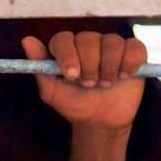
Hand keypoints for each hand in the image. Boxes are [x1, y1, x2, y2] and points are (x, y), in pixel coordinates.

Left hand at [22, 31, 147, 134]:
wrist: (100, 122)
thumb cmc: (75, 105)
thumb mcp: (53, 92)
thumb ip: (40, 67)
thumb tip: (27, 40)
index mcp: (68, 50)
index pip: (64, 38)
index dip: (67, 54)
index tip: (72, 76)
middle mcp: (89, 44)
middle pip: (88, 38)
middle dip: (89, 65)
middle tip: (89, 84)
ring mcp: (111, 47)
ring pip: (111, 42)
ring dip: (108, 67)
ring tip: (105, 84)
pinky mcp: (132, 53)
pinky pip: (133, 47)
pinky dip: (129, 62)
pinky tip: (124, 76)